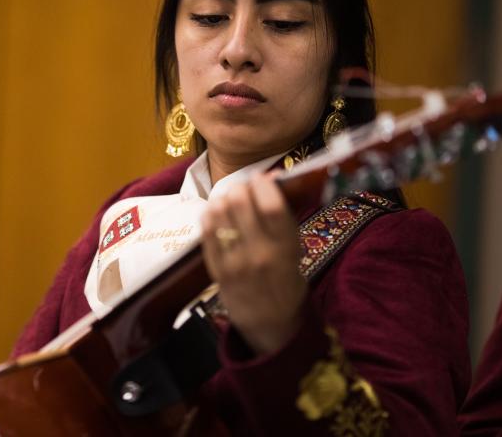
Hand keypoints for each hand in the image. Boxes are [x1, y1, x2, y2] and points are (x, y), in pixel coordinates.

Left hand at [201, 170, 306, 354]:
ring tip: (230, 200)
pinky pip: (206, 230)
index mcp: (286, 249)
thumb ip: (282, 217)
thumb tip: (270, 177)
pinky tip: (217, 213)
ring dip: (224, 198)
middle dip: (241, 187)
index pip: (271, 205)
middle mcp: (259, 255)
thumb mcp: (295, 249)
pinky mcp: (215, 269)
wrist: (270, 323)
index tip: (261, 178)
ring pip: (219, 212)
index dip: (263, 184)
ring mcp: (234, 262)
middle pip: (240, 203)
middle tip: (244, 188)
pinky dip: (210, 214)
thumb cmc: (285, 279)